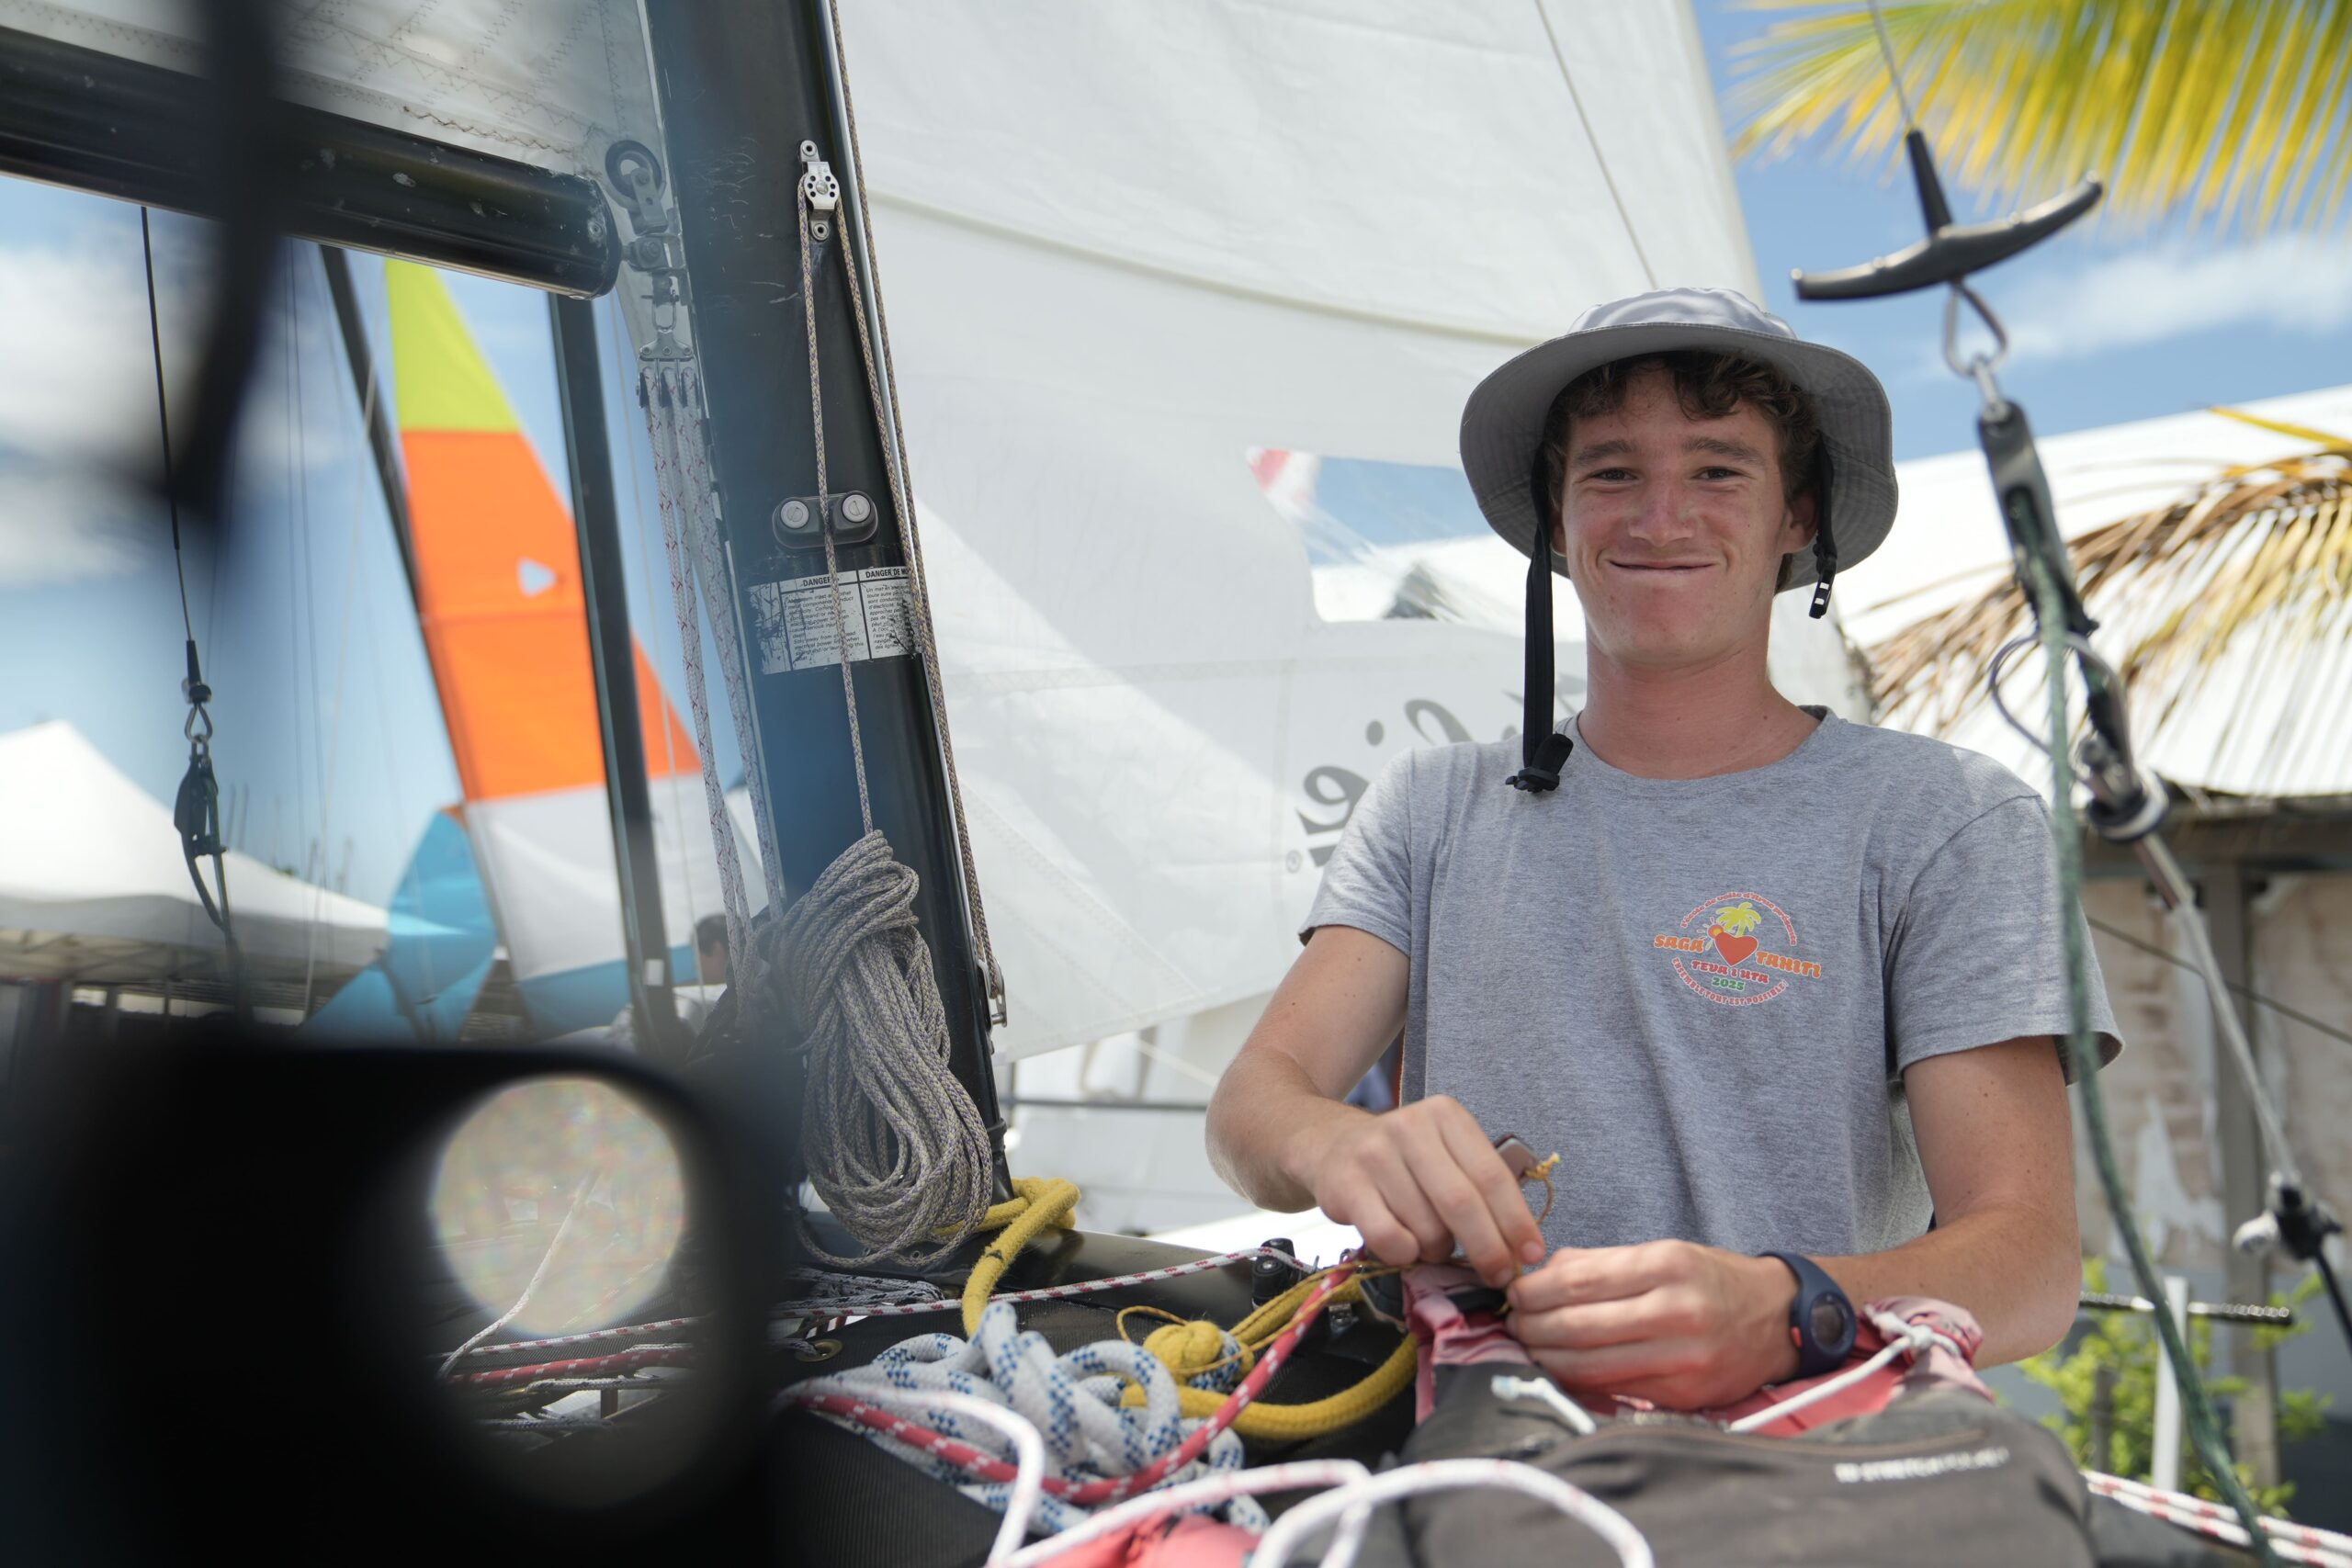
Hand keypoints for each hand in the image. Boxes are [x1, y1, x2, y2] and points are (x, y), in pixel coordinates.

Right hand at [1299, 1095, 1544, 1286]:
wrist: (1329, 1144)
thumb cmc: (1403, 1160)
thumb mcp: (1444, 1155)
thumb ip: (1480, 1189)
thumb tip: (1520, 1248)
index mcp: (1446, 1116)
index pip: (1492, 1175)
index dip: (1515, 1221)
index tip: (1531, 1255)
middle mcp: (1410, 1127)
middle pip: (1462, 1203)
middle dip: (1487, 1249)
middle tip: (1498, 1275)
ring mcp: (1374, 1153)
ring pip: (1426, 1227)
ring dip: (1437, 1251)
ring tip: (1430, 1244)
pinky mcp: (1345, 1183)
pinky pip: (1389, 1238)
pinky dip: (1405, 1255)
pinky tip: (1404, 1248)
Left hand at [1505, 1241, 1800, 1408]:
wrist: (1781, 1320)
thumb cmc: (1712, 1281)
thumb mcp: (1665, 1252)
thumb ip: (1602, 1263)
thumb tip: (1541, 1273)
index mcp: (1667, 1265)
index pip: (1578, 1281)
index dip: (1535, 1291)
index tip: (1513, 1292)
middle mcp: (1677, 1311)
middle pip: (1579, 1326)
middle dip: (1533, 1328)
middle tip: (1513, 1325)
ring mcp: (1683, 1358)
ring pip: (1592, 1365)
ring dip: (1549, 1359)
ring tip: (1529, 1348)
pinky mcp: (1686, 1394)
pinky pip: (1617, 1390)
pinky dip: (1581, 1382)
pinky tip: (1564, 1371)